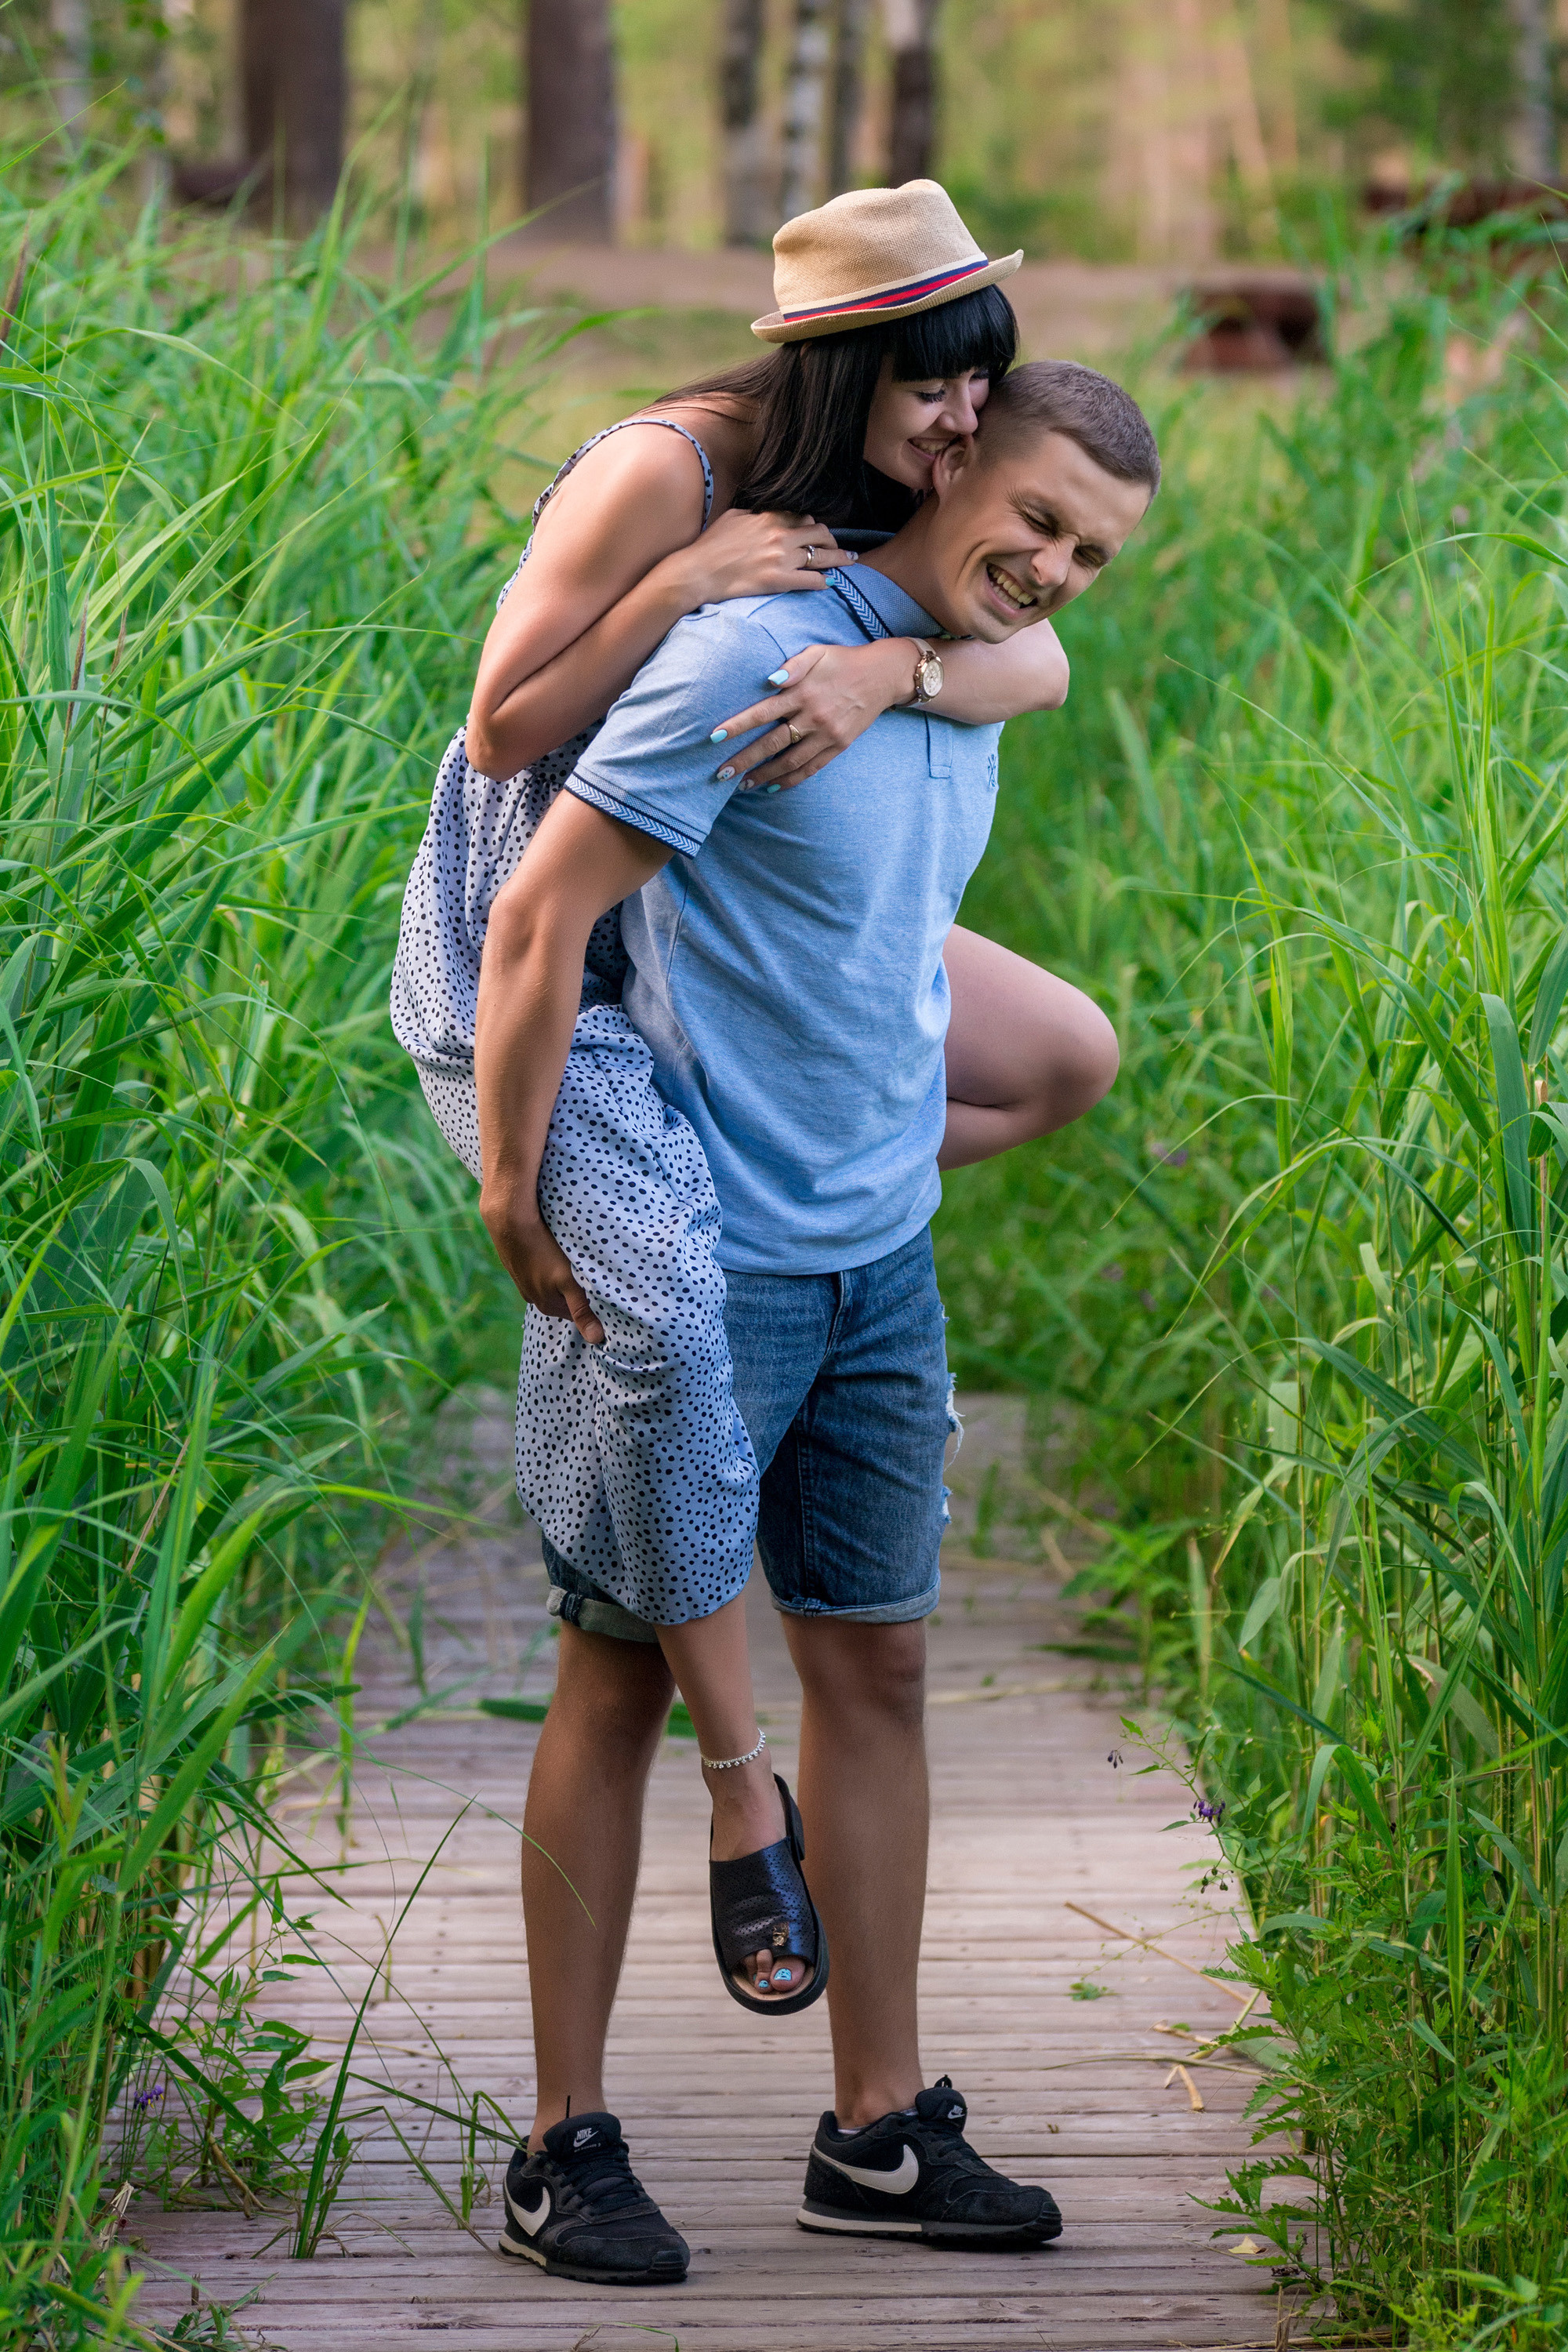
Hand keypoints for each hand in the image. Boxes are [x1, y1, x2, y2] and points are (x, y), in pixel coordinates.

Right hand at [480, 1190, 604, 1345]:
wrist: (509, 1223)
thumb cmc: (543, 1252)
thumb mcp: (567, 1281)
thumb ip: (582, 1309)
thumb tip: (596, 1340)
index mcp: (547, 1306)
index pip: (577, 1313)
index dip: (591, 1304)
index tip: (604, 1291)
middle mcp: (534, 1298)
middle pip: (565, 1299)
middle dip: (578, 1291)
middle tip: (593, 1274)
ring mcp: (524, 1281)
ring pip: (553, 1284)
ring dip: (564, 1277)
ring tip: (575, 1262)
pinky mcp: (520, 1265)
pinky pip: (542, 1270)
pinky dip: (551, 1265)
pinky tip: (555, 1253)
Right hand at [662, 508, 852, 609]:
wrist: (698, 572)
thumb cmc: (710, 546)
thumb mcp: (731, 518)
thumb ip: (752, 515)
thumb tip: (761, 515)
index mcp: (768, 517)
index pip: (802, 517)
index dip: (812, 525)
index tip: (817, 533)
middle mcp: (779, 535)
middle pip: (819, 533)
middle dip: (832, 540)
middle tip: (839, 548)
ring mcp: (781, 558)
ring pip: (821, 555)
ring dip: (839, 559)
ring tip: (850, 561)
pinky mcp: (779, 580)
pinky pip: (812, 580)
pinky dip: (824, 582)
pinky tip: (829, 584)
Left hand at [709, 638, 914, 790]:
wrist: (883, 676)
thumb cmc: (843, 661)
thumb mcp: (818, 653)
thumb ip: (793, 666)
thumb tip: (769, 680)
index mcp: (802, 693)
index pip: (762, 713)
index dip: (738, 726)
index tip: (715, 738)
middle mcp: (813, 717)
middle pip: (772, 743)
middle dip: (744, 759)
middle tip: (721, 774)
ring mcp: (827, 735)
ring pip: (790, 761)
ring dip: (764, 775)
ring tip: (742, 785)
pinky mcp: (839, 746)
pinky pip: (811, 768)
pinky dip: (790, 780)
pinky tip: (772, 787)